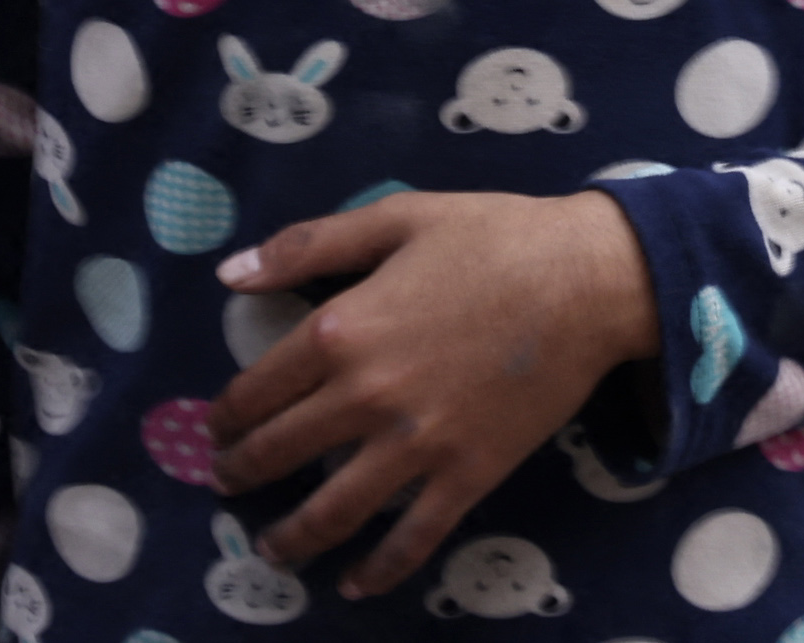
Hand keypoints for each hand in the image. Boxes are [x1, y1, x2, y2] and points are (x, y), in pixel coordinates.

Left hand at [208, 192, 655, 596]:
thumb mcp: (395, 218)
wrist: (586, 280)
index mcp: (342, 330)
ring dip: (292, 537)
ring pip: (334, 509)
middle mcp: (367, 397)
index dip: (227, 415)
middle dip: (243, 474)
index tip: (217, 427)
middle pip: (282, 452)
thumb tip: (230, 274)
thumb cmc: (492, 237)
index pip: (258, 389)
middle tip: (228, 484)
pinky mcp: (467, 475)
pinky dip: (379, 569)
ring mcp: (417, 445)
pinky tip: (354, 584)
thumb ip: (307, 246)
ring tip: (271, 550)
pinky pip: (412, 538)